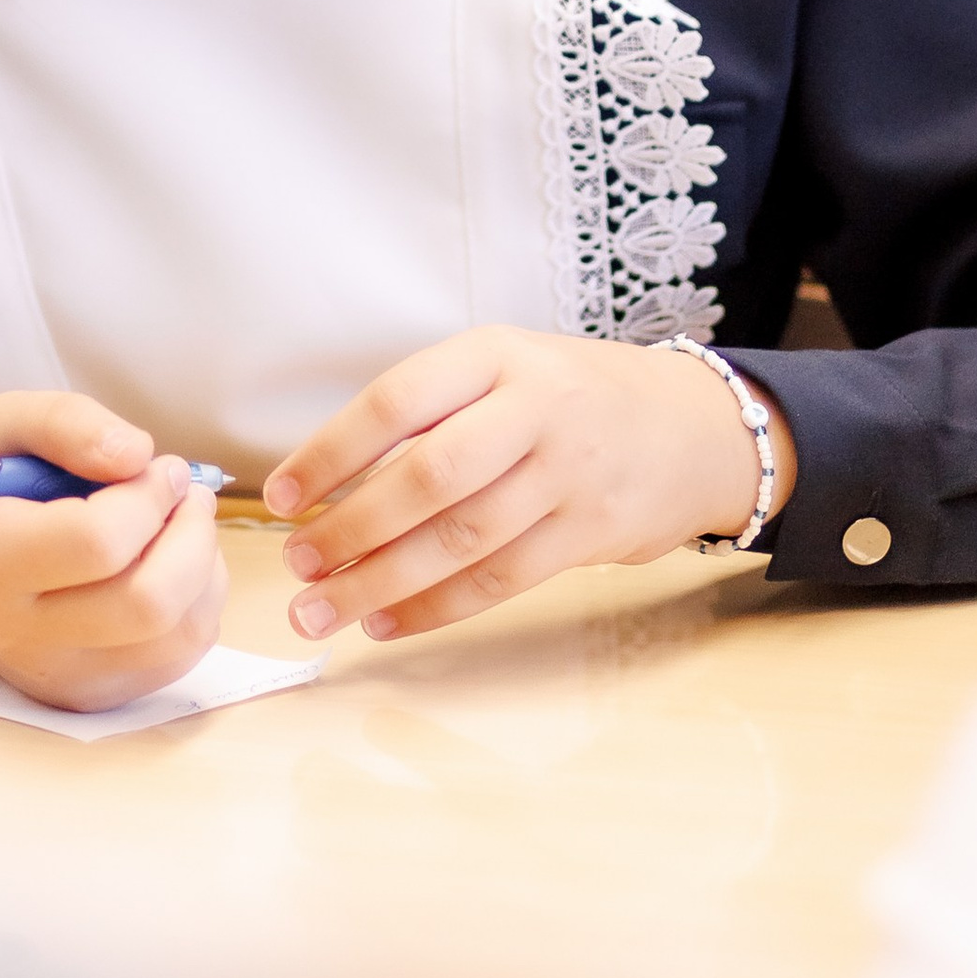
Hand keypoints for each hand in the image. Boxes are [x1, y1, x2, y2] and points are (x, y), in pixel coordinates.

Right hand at [0, 390, 226, 710]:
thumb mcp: (5, 427)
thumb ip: (65, 423)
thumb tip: (138, 455)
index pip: (98, 541)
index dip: (149, 494)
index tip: (158, 466)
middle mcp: (21, 635)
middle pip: (147, 603)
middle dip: (190, 534)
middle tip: (186, 494)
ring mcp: (61, 676)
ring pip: (178, 634)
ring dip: (203, 563)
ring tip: (182, 522)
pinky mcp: (95, 696)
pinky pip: (182, 653)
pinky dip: (200, 598)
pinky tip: (174, 563)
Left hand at [262, 327, 796, 643]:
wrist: (697, 426)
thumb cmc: (573, 398)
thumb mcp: (509, 369)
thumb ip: (436, 413)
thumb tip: (331, 482)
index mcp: (496, 354)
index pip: (397, 401)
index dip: (330, 452)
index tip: (279, 495)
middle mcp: (534, 408)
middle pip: (427, 477)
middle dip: (350, 528)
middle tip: (297, 564)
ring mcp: (569, 473)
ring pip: (461, 539)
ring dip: (381, 582)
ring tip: (321, 610)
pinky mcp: (592, 532)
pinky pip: (500, 580)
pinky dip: (436, 607)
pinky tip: (386, 623)